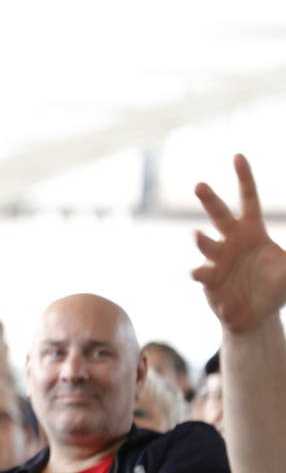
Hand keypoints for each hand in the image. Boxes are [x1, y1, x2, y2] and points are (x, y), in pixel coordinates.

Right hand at [192, 155, 285, 333]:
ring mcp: (216, 258)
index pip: (248, 199)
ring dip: (200, 239)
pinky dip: (198, 272)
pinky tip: (197, 273)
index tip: (237, 156)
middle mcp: (231, 240)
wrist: (254, 316)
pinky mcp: (207, 278)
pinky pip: (200, 271)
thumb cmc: (275, 288)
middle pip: (219, 214)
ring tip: (198, 235)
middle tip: (200, 185)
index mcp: (252, 231)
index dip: (244, 177)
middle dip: (210, 199)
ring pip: (204, 242)